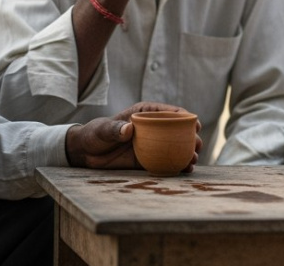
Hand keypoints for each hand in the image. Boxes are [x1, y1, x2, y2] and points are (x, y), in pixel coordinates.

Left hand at [65, 102, 202, 169]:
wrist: (86, 154)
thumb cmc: (94, 135)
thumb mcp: (103, 130)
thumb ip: (115, 129)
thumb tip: (129, 129)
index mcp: (145, 113)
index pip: (169, 112)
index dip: (185, 117)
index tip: (194, 124)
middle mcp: (153, 128)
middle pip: (177, 130)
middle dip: (191, 137)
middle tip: (197, 146)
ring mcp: (152, 144)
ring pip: (175, 147)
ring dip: (187, 153)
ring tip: (193, 161)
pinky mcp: (148, 159)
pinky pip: (166, 162)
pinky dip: (177, 165)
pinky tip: (185, 170)